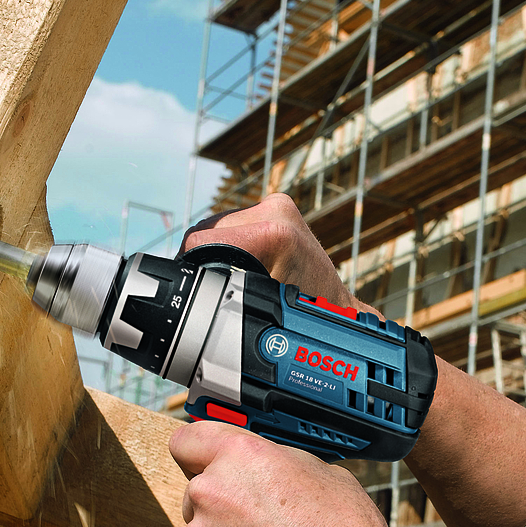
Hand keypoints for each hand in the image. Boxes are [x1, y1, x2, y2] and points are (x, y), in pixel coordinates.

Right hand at [184, 193, 356, 307]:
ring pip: (216, 225)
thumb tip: (188, 296)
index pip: (202, 241)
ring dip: (215, 250)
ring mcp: (276, 206)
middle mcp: (277, 211)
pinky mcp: (275, 207)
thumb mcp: (257, 310)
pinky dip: (228, 243)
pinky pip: (232, 223)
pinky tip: (240, 264)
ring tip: (230, 278)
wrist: (337, 311)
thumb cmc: (303, 320)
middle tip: (213, 290)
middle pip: (207, 231)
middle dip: (204, 260)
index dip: (191, 268)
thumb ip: (223, 295)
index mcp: (274, 234)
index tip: (192, 290)